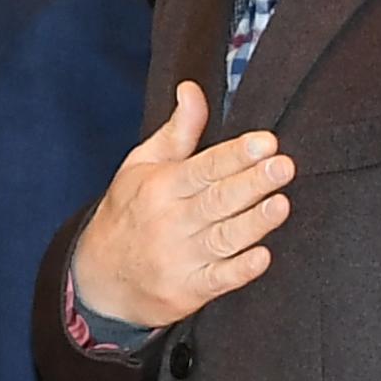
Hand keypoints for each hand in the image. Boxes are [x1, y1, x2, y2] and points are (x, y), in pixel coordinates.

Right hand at [69, 82, 292, 327]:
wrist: (97, 279)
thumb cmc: (127, 213)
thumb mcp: (141, 166)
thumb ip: (177, 131)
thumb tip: (192, 90)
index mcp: (161, 186)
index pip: (203, 167)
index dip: (235, 154)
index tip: (265, 142)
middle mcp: (170, 221)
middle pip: (217, 199)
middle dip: (252, 182)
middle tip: (282, 166)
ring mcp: (180, 258)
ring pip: (224, 238)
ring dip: (253, 222)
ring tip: (280, 204)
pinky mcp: (188, 290)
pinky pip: (218, 280)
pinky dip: (240, 270)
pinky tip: (261, 256)